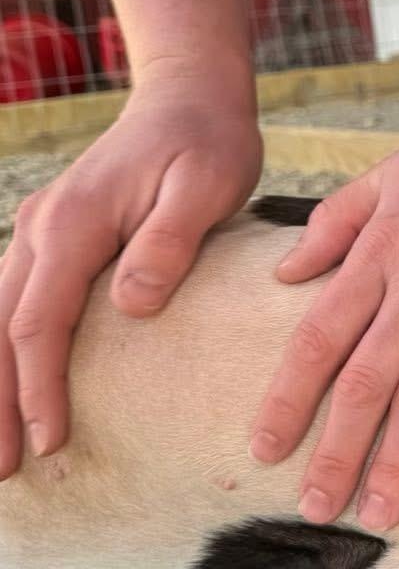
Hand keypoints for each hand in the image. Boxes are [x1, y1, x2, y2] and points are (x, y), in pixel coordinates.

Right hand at [0, 67, 262, 479]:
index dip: (39, 386)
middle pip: (1, 329)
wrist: (190, 95)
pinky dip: (2, 348)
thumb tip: (130, 306)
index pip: (41, 322)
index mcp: (73, 225)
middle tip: (2, 473)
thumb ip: (169, 242)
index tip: (48, 441)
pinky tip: (5, 387)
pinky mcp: (53, 237)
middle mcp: (41, 229)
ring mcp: (40, 231)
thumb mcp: (208, 184)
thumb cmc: (209, 140)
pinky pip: (12, 301)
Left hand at [249, 83, 398, 530]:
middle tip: (314, 507)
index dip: (291, 398)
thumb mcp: (394, 170)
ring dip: (396, 458)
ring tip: (377, 512)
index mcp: (384, 250)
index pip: (320, 337)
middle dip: (335, 449)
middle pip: (366, 380)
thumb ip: (337, 222)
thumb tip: (285, 273)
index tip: (266, 448)